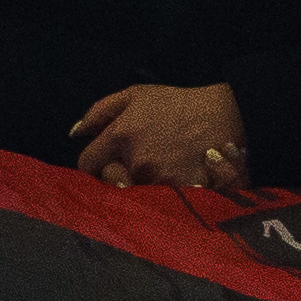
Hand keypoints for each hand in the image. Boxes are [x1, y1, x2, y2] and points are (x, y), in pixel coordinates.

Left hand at [73, 81, 250, 191]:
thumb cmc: (177, 104)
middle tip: (137, 166)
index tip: (106, 163)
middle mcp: (137, 162)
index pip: (88, 164)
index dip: (95, 165)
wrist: (226, 116)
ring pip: (136, 196)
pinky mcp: (184, 194)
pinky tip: (175, 183)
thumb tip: (74, 134)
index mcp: (120, 136)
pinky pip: (162, 205)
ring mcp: (161, 180)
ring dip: (142, 188)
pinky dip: (165, 198)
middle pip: (111, 185)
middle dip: (118, 178)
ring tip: (160, 171)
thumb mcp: (134, 96)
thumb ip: (99, 112)